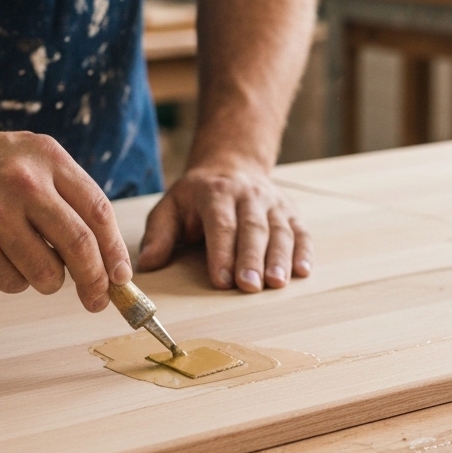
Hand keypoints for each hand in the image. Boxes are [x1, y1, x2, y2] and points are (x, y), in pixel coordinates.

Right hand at [0, 128, 131, 310]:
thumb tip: (112, 265)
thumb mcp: (30, 160)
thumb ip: (71, 200)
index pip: (99, 212)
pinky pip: (13, 284)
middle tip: (98, 300)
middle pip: (81, 248)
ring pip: (49, 274)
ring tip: (27, 259)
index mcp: (46, 157)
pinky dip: (12, 280)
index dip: (115, 252)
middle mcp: (23, 183)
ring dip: (48, 281)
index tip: (122, 277)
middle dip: (96, 283)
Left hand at [137, 163, 311, 291]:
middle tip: (250, 286)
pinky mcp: (291, 213)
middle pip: (253, 229)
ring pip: (280, 231)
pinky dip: (304, 252)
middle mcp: (248, 196)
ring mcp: (273, 204)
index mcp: (215, 193)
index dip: (221, 252)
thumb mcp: (170, 207)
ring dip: (280, 258)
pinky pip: (301, 232)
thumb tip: (147, 264)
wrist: (232, 166)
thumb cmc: (197, 197)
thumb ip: (159, 234)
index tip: (221, 280)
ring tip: (277, 283)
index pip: (221, 224)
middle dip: (252, 258)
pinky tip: (303, 272)